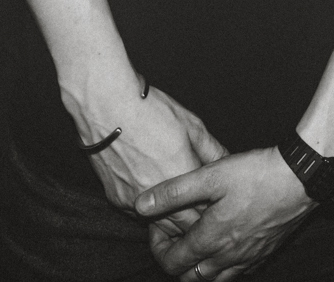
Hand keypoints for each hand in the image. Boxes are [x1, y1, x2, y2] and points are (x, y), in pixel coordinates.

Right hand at [80, 84, 228, 238]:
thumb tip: (228, 165)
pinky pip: (140, 216)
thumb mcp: (191, 125)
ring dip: (173, 221)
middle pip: (184, 225)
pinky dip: (151, 212)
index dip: (214, 210)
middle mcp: (159, 196)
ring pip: (161, 226)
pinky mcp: (117, 199)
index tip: (219, 204)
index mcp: (182, 178)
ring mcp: (135, 201)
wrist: (105, 106)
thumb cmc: (150, 111)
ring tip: (183, 207)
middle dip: (196, 220)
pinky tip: (158, 199)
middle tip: (203, 209)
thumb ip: (212, 151)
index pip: (206, 211)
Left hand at [135, 147, 316, 281]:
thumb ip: (174, 192)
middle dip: (175, 262)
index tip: (158, 225)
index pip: (172, 262)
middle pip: (191, 277)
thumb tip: (141, 205)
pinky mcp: (265, 253)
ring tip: (195, 243)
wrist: (302, 178)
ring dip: (199, 268)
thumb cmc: (256, 174)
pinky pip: (237, 273)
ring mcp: (248, 258)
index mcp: (212, 239)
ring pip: (215, 280)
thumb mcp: (212, 176)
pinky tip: (223, 246)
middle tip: (173, 236)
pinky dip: (223, 268)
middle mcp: (228, 256)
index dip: (158, 247)